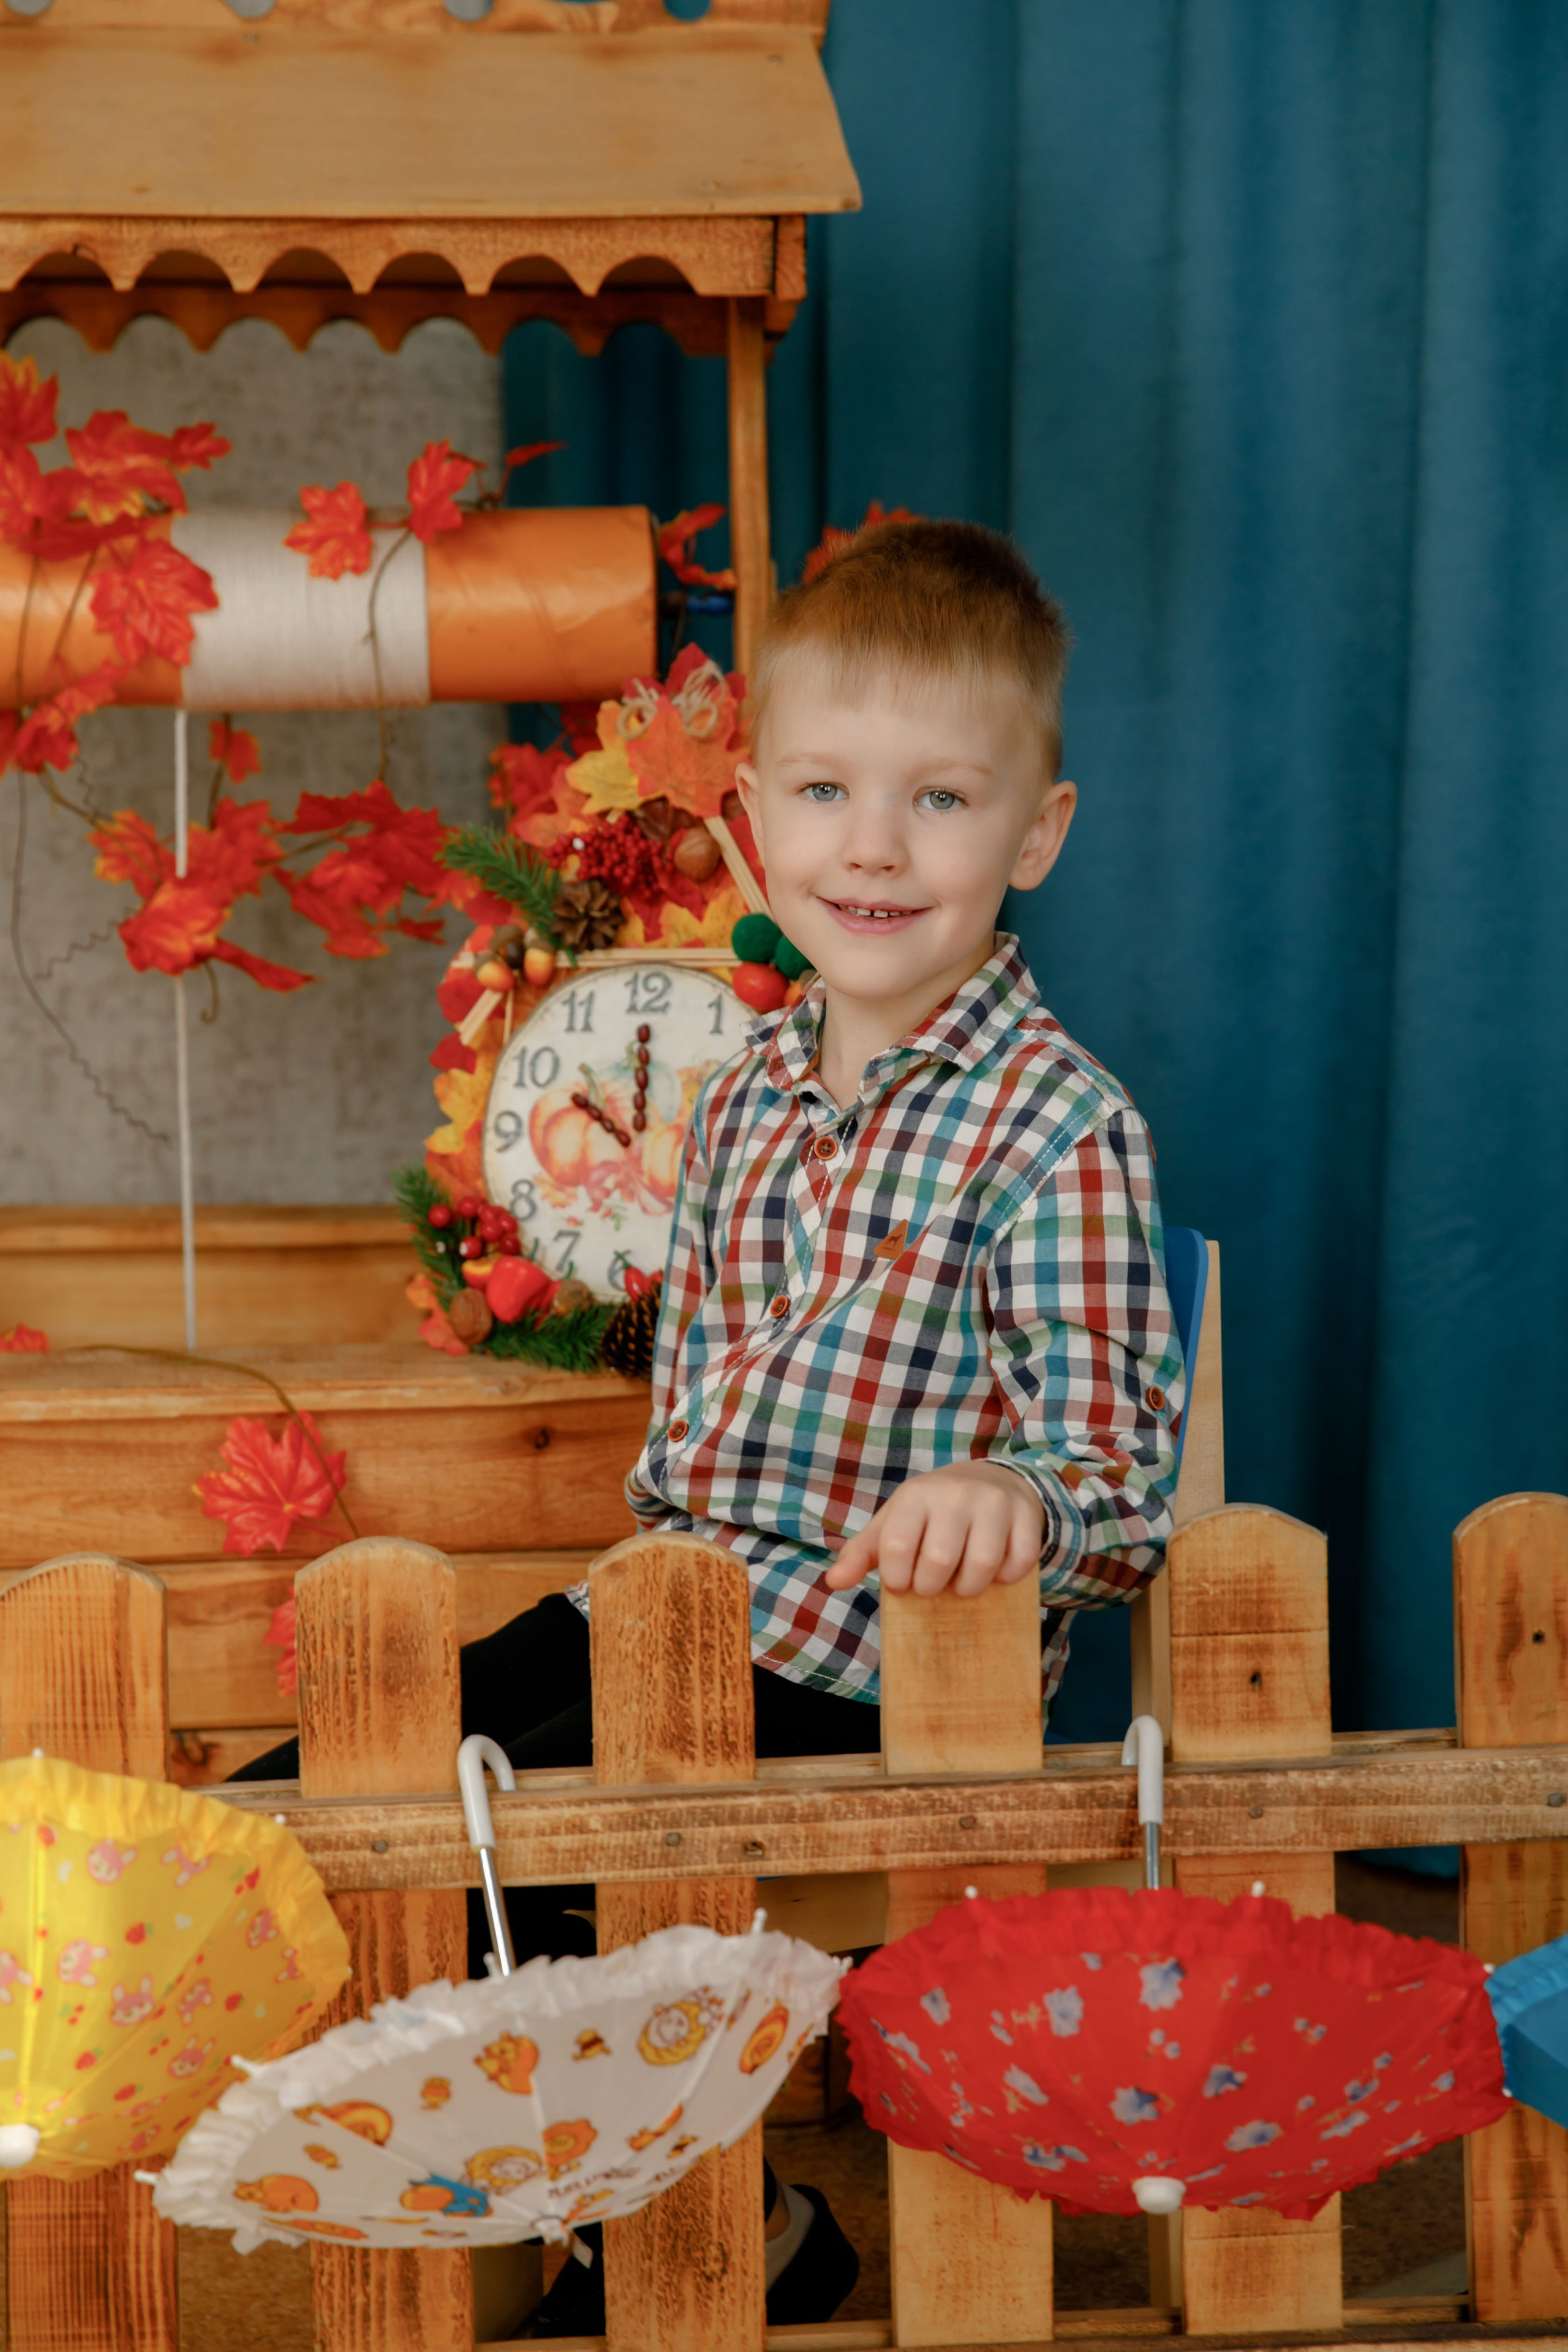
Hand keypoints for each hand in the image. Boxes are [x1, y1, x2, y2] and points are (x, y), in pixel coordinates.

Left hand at [823, 1460, 1044, 1598]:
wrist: (988, 1479)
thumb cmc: (931, 1512)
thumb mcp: (893, 1524)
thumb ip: (861, 1553)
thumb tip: (833, 1583)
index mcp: (914, 1496)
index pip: (896, 1547)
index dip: (897, 1579)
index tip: (902, 1584)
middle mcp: (954, 1494)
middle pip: (939, 1561)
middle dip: (932, 1587)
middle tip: (932, 1586)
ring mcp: (993, 1502)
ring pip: (982, 1565)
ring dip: (970, 1588)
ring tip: (962, 1584)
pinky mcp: (1025, 1514)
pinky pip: (1020, 1562)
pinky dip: (1007, 1578)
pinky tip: (995, 1573)